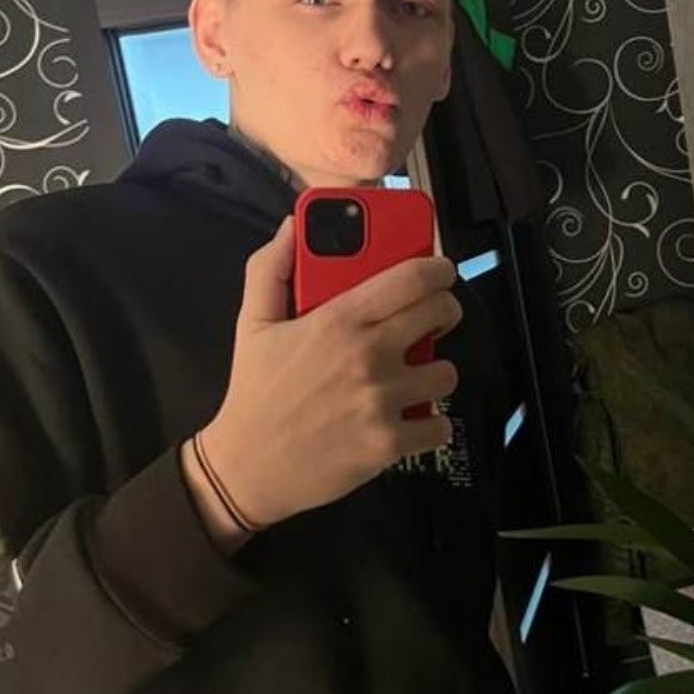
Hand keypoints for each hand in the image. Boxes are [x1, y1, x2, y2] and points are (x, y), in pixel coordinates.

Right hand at [186, 216, 461, 548]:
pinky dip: (432, 424)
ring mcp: (383, 402)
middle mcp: (369, 356)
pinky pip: (439, 426)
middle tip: (431, 321)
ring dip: (435, 371)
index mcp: (340, 320)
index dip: (439, 269)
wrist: (246, 467)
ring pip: (447, 372)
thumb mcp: (252, 323)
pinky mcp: (390, 444)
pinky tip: (412, 418)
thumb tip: (293, 226)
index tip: (441, 271)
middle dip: (444, 312)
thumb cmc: (254, 391)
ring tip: (414, 375)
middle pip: (441, 314)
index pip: (413, 277)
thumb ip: (272, 268)